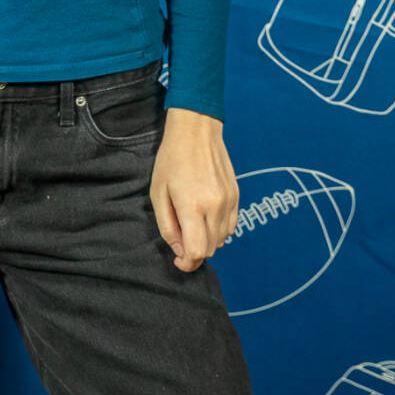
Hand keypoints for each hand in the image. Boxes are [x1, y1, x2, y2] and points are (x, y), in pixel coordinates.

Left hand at [152, 107, 238, 272]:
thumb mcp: (158, 192)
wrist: (197, 132)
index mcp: (192, 205)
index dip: (187, 263)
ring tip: (191, 227)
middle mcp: (215, 206)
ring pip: (221, 240)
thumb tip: (179, 250)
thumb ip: (168, 226)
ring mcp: (229, 202)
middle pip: (210, 249)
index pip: (197, 251)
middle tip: (181, 246)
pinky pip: (230, 226)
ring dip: (206, 242)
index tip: (178, 261)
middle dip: (195, 254)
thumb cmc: (171, 160)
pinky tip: (204, 218)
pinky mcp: (236, 197)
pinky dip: (218, 230)